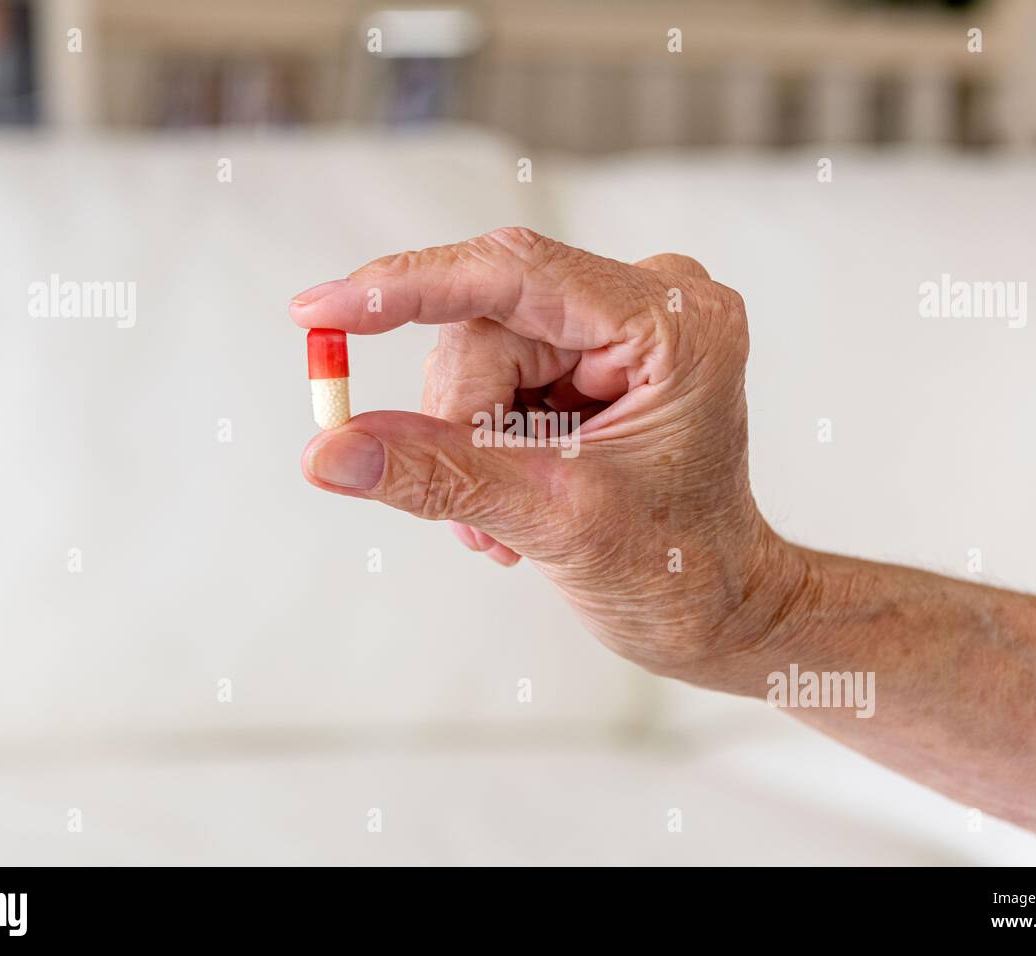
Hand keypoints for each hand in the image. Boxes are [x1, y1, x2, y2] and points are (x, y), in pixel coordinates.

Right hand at [291, 227, 809, 685]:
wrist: (719, 611)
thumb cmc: (674, 573)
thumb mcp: (551, 519)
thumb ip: (437, 474)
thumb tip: (328, 449)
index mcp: (675, 323)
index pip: (514, 274)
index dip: (404, 289)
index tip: (316, 311)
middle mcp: (654, 301)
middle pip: (486, 328)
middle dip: (464, 427)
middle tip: (480, 518)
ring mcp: (624, 324)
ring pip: (478, 355)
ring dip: (470, 449)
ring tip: (504, 527)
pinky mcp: (597, 354)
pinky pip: (495, 375)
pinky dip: (485, 445)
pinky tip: (514, 504)